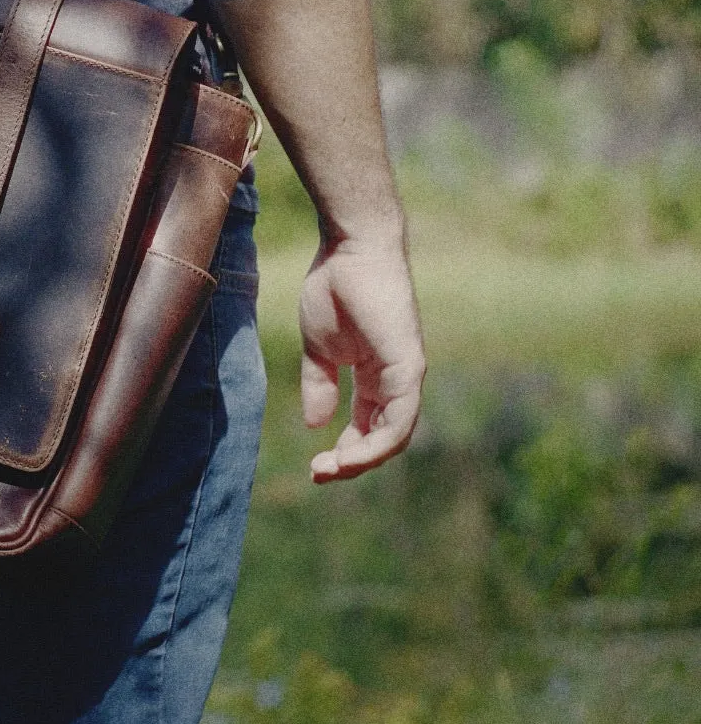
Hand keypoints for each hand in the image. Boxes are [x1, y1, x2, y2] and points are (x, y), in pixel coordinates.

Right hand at [298, 226, 425, 483]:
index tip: (315, 465)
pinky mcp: (409, 367)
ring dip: (363, 459)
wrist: (349, 250)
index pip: (368, 426)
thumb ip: (319, 385)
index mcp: (375, 376)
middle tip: (319, 473)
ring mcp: (406, 374)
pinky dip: (378, 442)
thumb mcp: (318, 349)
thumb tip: (315, 424)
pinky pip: (400, 419)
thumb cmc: (334, 288)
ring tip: (332, 469)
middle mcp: (396, 380)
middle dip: (351, 462)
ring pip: (394, 435)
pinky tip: (352, 454)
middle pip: (383, 437)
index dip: (344, 451)